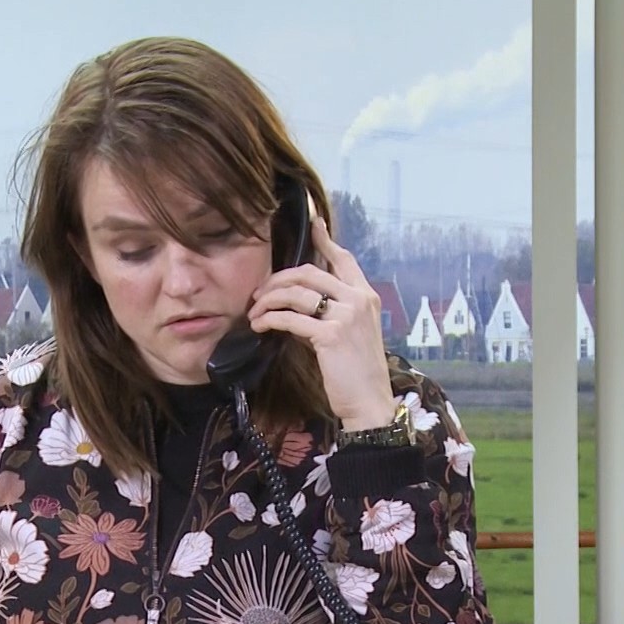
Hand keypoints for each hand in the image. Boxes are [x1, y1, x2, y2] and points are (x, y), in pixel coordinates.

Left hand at [246, 211, 396, 429]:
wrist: (370, 401)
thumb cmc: (357, 372)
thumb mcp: (350, 334)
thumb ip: (330, 313)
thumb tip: (296, 306)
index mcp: (366, 296)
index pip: (344, 258)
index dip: (325, 239)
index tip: (313, 223)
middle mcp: (359, 299)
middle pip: (309, 272)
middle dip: (277, 279)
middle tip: (258, 292)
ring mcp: (347, 315)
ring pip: (296, 293)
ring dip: (268, 301)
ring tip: (254, 312)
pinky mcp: (330, 334)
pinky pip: (290, 318)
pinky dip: (270, 319)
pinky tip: (260, 326)